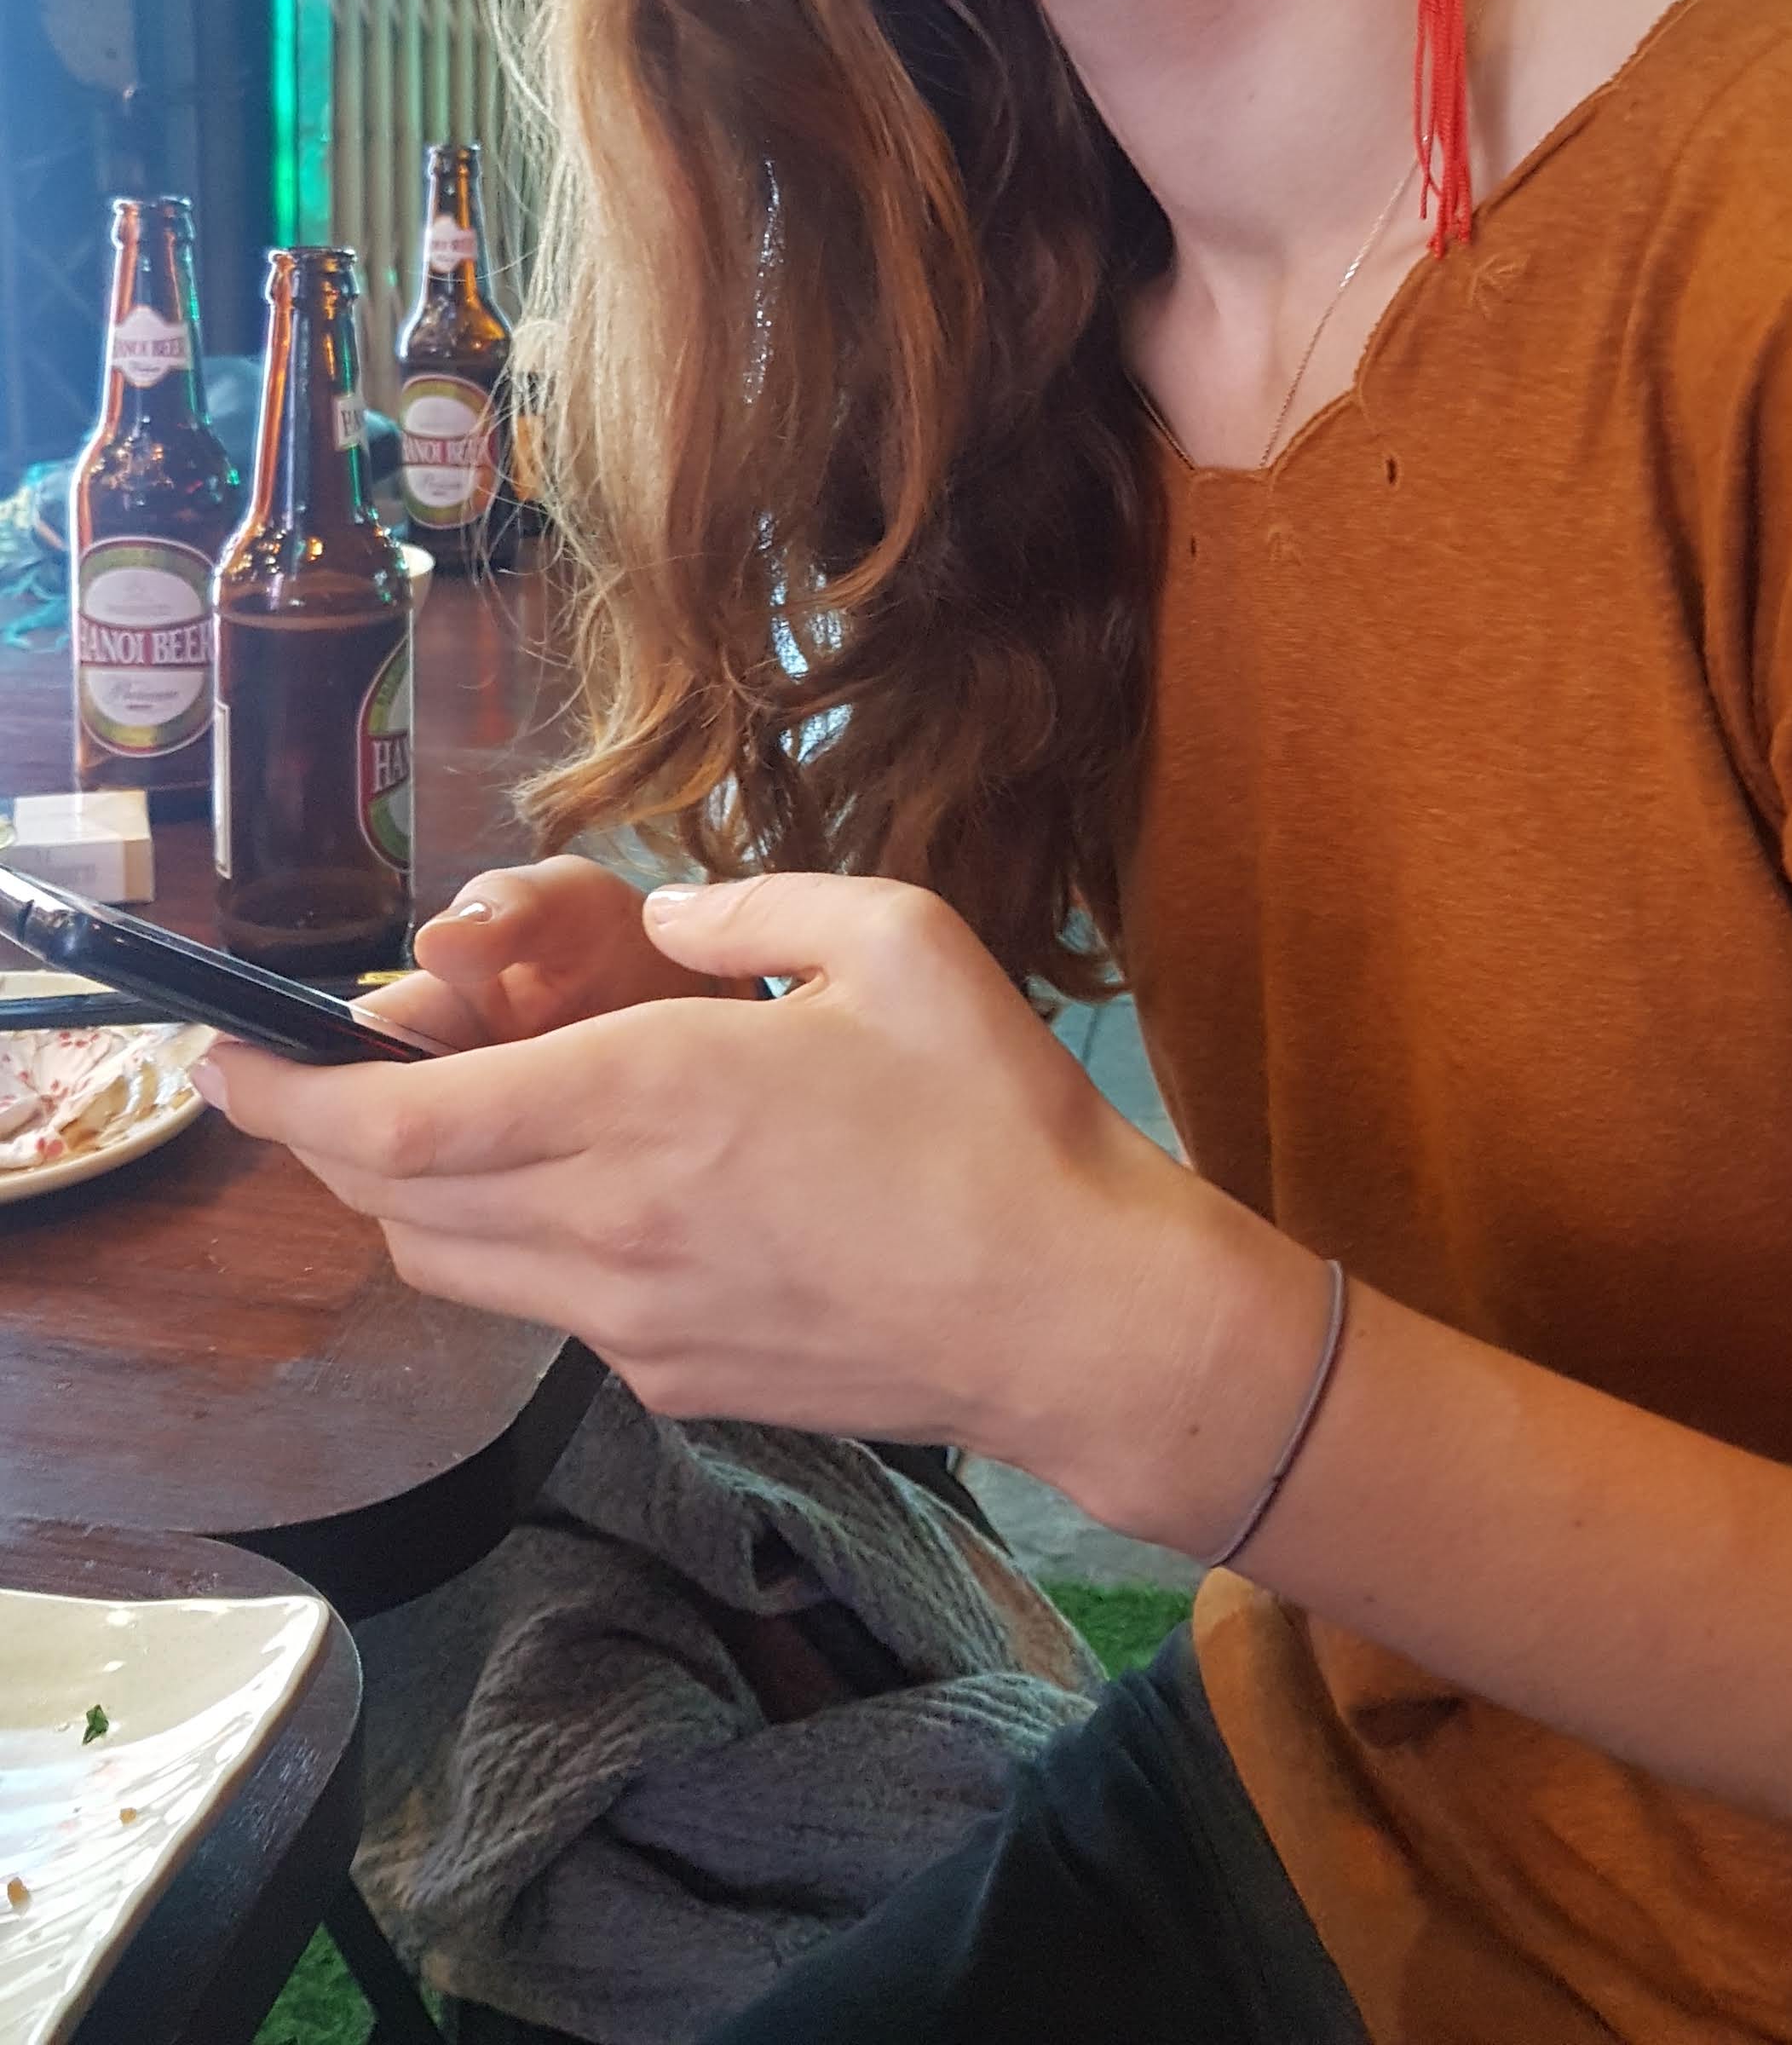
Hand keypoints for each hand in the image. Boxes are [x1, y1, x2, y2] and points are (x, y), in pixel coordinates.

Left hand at [193, 873, 1311, 1549]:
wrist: (1071, 1314)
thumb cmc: (995, 1114)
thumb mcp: (890, 938)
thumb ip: (745, 906)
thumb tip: (662, 922)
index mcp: (649, 1098)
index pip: (400, 1120)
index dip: (288, 1093)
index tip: (224, 1057)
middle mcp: (611, 1222)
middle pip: (391, 1199)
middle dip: (334, 1132)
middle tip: (355, 1060)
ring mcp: (635, 1321)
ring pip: (450, 1264)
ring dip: (418, 1192)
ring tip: (471, 1116)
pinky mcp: (674, 1380)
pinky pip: (549, 1307)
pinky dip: (525, 1242)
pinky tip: (611, 1188)